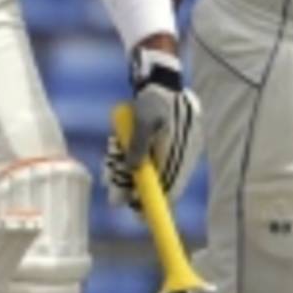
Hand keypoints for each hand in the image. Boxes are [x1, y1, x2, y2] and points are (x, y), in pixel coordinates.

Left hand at [104, 48, 202, 207]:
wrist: (160, 80)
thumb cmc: (153, 98)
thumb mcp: (143, 119)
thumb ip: (137, 145)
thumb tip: (132, 171)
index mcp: (181, 153)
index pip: (172, 190)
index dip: (155, 204)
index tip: (137, 212)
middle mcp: (180, 157)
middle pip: (158, 185)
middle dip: (134, 188)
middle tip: (114, 193)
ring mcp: (173, 152)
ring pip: (149, 173)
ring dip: (127, 173)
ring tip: (111, 164)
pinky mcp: (164, 147)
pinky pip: (146, 161)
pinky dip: (130, 160)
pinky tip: (116, 154)